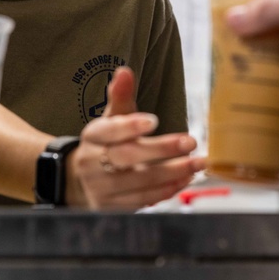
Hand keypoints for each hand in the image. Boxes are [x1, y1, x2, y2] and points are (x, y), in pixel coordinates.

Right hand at [68, 67, 204, 209]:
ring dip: (172, 173)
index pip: (109, 131)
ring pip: (138, 182)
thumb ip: (120, 96)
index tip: (154, 120)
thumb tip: (125, 71)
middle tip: (191, 142)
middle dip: (161, 149)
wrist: (80, 182)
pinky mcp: (111, 208)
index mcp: (92, 137)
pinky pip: (142, 200)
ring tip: (198, 163)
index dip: (130, 126)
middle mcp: (92, 163)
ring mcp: (100, 188)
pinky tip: (186, 179)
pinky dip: (166, 190)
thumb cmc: (105, 144)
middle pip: (126, 157)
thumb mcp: (110, 119)